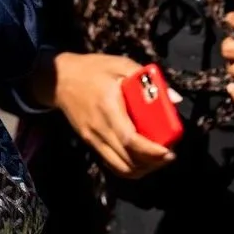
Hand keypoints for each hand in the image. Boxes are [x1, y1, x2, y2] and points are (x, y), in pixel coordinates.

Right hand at [41, 52, 175, 179]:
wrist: (59, 79)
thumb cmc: (92, 69)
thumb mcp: (120, 64)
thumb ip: (147, 79)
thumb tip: (175, 98)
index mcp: (108, 107)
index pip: (129, 139)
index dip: (151, 151)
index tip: (169, 152)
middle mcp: (99, 128)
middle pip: (127, 159)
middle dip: (152, 163)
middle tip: (169, 154)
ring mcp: (93, 138)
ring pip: (120, 167)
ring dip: (142, 168)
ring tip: (157, 159)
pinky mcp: (90, 142)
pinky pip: (111, 163)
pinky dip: (129, 167)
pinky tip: (140, 159)